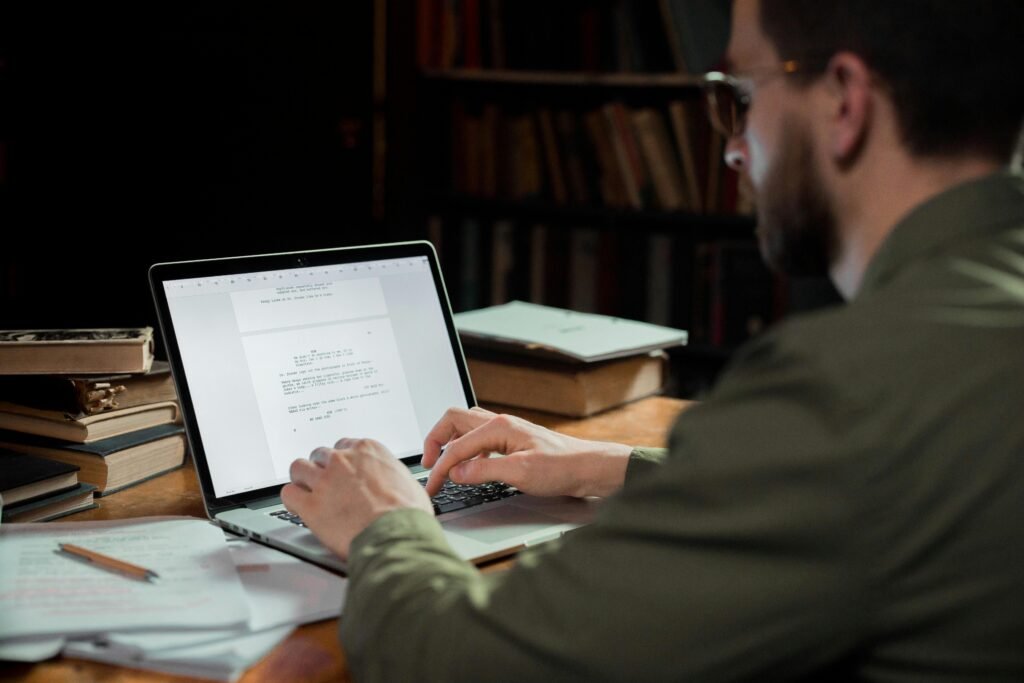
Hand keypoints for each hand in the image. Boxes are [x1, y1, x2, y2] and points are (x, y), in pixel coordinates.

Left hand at [282, 438, 433, 559]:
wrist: (396, 536)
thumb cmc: (407, 514)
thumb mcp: (408, 482)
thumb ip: (391, 475)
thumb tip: (392, 482)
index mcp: (368, 451)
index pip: (344, 446)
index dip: (342, 461)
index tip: (342, 471)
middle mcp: (343, 461)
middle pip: (320, 455)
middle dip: (322, 469)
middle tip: (325, 483)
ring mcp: (324, 481)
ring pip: (299, 468)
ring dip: (302, 479)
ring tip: (306, 491)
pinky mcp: (311, 505)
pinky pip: (288, 494)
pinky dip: (292, 500)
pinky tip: (297, 506)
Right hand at [422, 407, 632, 498]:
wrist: (589, 468)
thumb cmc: (562, 468)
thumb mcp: (519, 473)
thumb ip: (483, 471)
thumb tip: (456, 472)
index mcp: (499, 427)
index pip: (456, 446)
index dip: (439, 468)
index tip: (432, 487)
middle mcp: (500, 423)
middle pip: (454, 421)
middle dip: (435, 440)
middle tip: (428, 465)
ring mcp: (507, 430)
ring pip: (466, 426)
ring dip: (450, 441)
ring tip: (442, 462)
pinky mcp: (513, 441)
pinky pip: (479, 437)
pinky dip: (466, 448)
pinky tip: (469, 465)